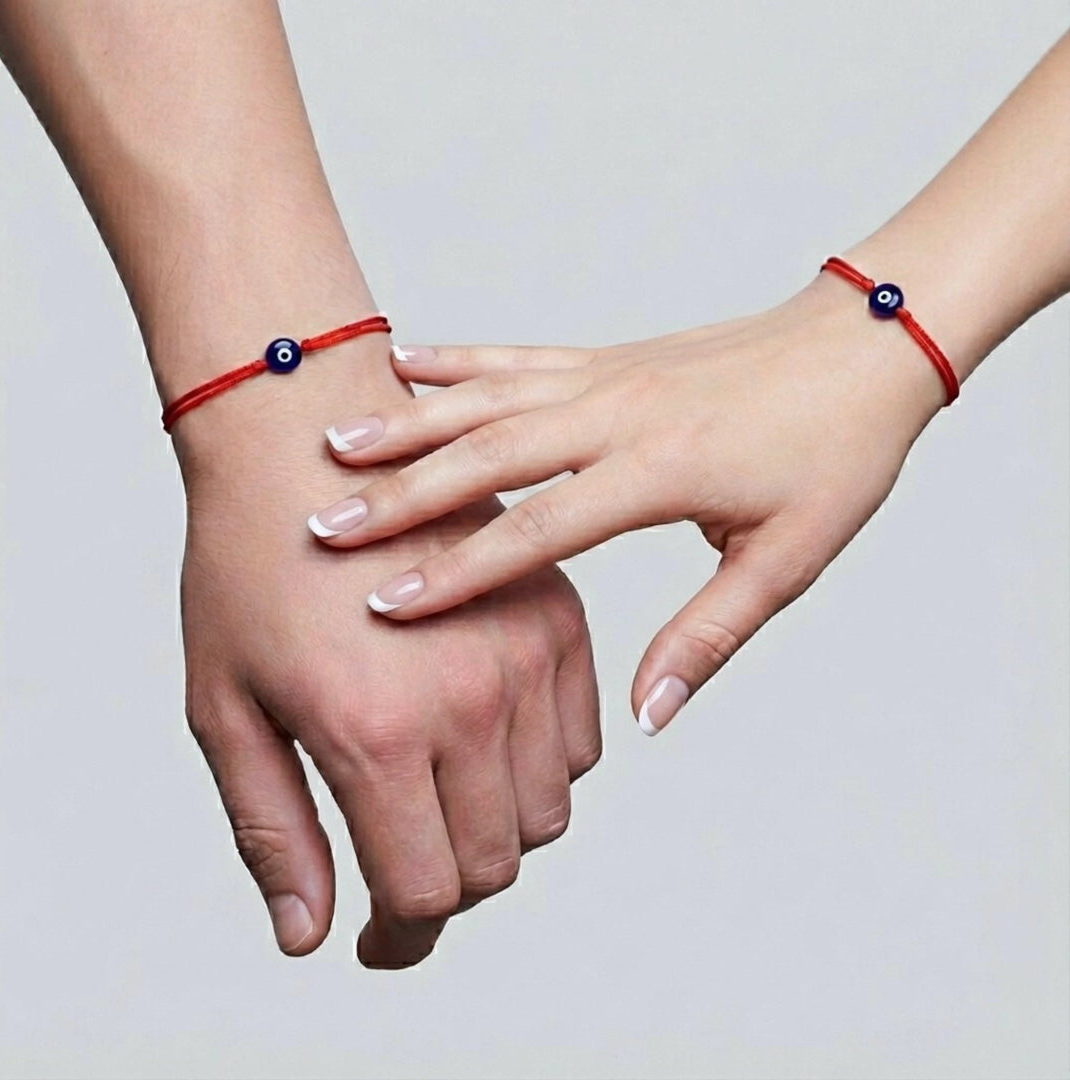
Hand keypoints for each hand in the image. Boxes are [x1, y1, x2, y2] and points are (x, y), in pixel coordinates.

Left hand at [176, 341, 599, 967]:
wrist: (301, 445)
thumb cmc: (249, 569)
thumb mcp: (227, 709)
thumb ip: (275, 833)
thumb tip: (310, 934)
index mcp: (377, 734)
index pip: (425, 893)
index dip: (399, 937)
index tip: (378, 938)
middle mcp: (469, 701)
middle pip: (494, 863)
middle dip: (444, 884)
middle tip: (400, 862)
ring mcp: (524, 653)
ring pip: (545, 811)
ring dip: (495, 828)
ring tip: (439, 799)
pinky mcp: (556, 618)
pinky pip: (579, 742)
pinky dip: (540, 766)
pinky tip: (485, 742)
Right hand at [308, 275, 945, 733]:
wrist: (864, 346)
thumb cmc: (837, 452)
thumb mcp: (789, 558)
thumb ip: (709, 637)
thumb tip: (646, 716)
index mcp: (661, 470)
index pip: (542, 529)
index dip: (462, 571)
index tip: (388, 603)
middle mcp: (618, 416)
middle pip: (491, 455)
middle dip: (403, 494)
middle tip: (325, 523)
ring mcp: (607, 378)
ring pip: (489, 398)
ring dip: (410, 424)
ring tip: (336, 444)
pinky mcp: (608, 359)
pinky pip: (517, 357)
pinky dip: (456, 361)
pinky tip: (404, 363)